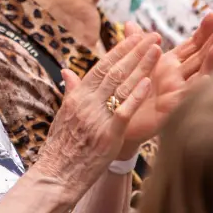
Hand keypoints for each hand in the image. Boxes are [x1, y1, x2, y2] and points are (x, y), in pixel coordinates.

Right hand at [34, 33, 159, 200]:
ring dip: (141, 66)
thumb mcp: (62, 116)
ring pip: (121, 85)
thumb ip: (70, 92)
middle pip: (114, 70)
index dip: (120, 50)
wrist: (55, 176)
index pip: (101, 66)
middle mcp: (86, 102)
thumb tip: (67, 72)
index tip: (135, 36)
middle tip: (153, 36)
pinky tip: (149, 83)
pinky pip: (123, 110)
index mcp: (76, 97)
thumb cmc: (60, 149)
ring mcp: (96, 118)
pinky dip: (136, 95)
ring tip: (157, 50)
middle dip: (135, 51)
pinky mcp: (107, 135)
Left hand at [119, 14, 212, 153]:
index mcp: (171, 65)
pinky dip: (196, 89)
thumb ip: (135, 44)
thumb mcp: (133, 65)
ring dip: (210, 63)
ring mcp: (178, 93)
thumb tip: (129, 23)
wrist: (120, 120)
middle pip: (201, 56)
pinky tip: (205, 80)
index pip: (192, 44)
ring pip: (198, 76)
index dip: (203, 30)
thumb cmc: (131, 92)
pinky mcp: (172, 110)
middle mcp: (179, 78)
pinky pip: (186, 99)